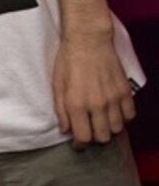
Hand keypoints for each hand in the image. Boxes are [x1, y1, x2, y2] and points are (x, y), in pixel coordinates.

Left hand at [53, 29, 135, 146]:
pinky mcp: (125, 92)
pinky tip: (114, 113)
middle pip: (102, 137)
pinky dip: (123, 119)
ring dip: (108, 129)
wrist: (88, 41)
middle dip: (94, 138)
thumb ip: (60, 110)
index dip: (80, 144)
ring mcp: (114, 99)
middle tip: (89, 131)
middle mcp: (97, 105)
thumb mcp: (57, 85)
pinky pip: (129, 116)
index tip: (78, 143)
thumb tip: (65, 130)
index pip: (83, 138)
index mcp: (77, 104)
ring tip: (100, 122)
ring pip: (117, 129)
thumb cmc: (68, 61)